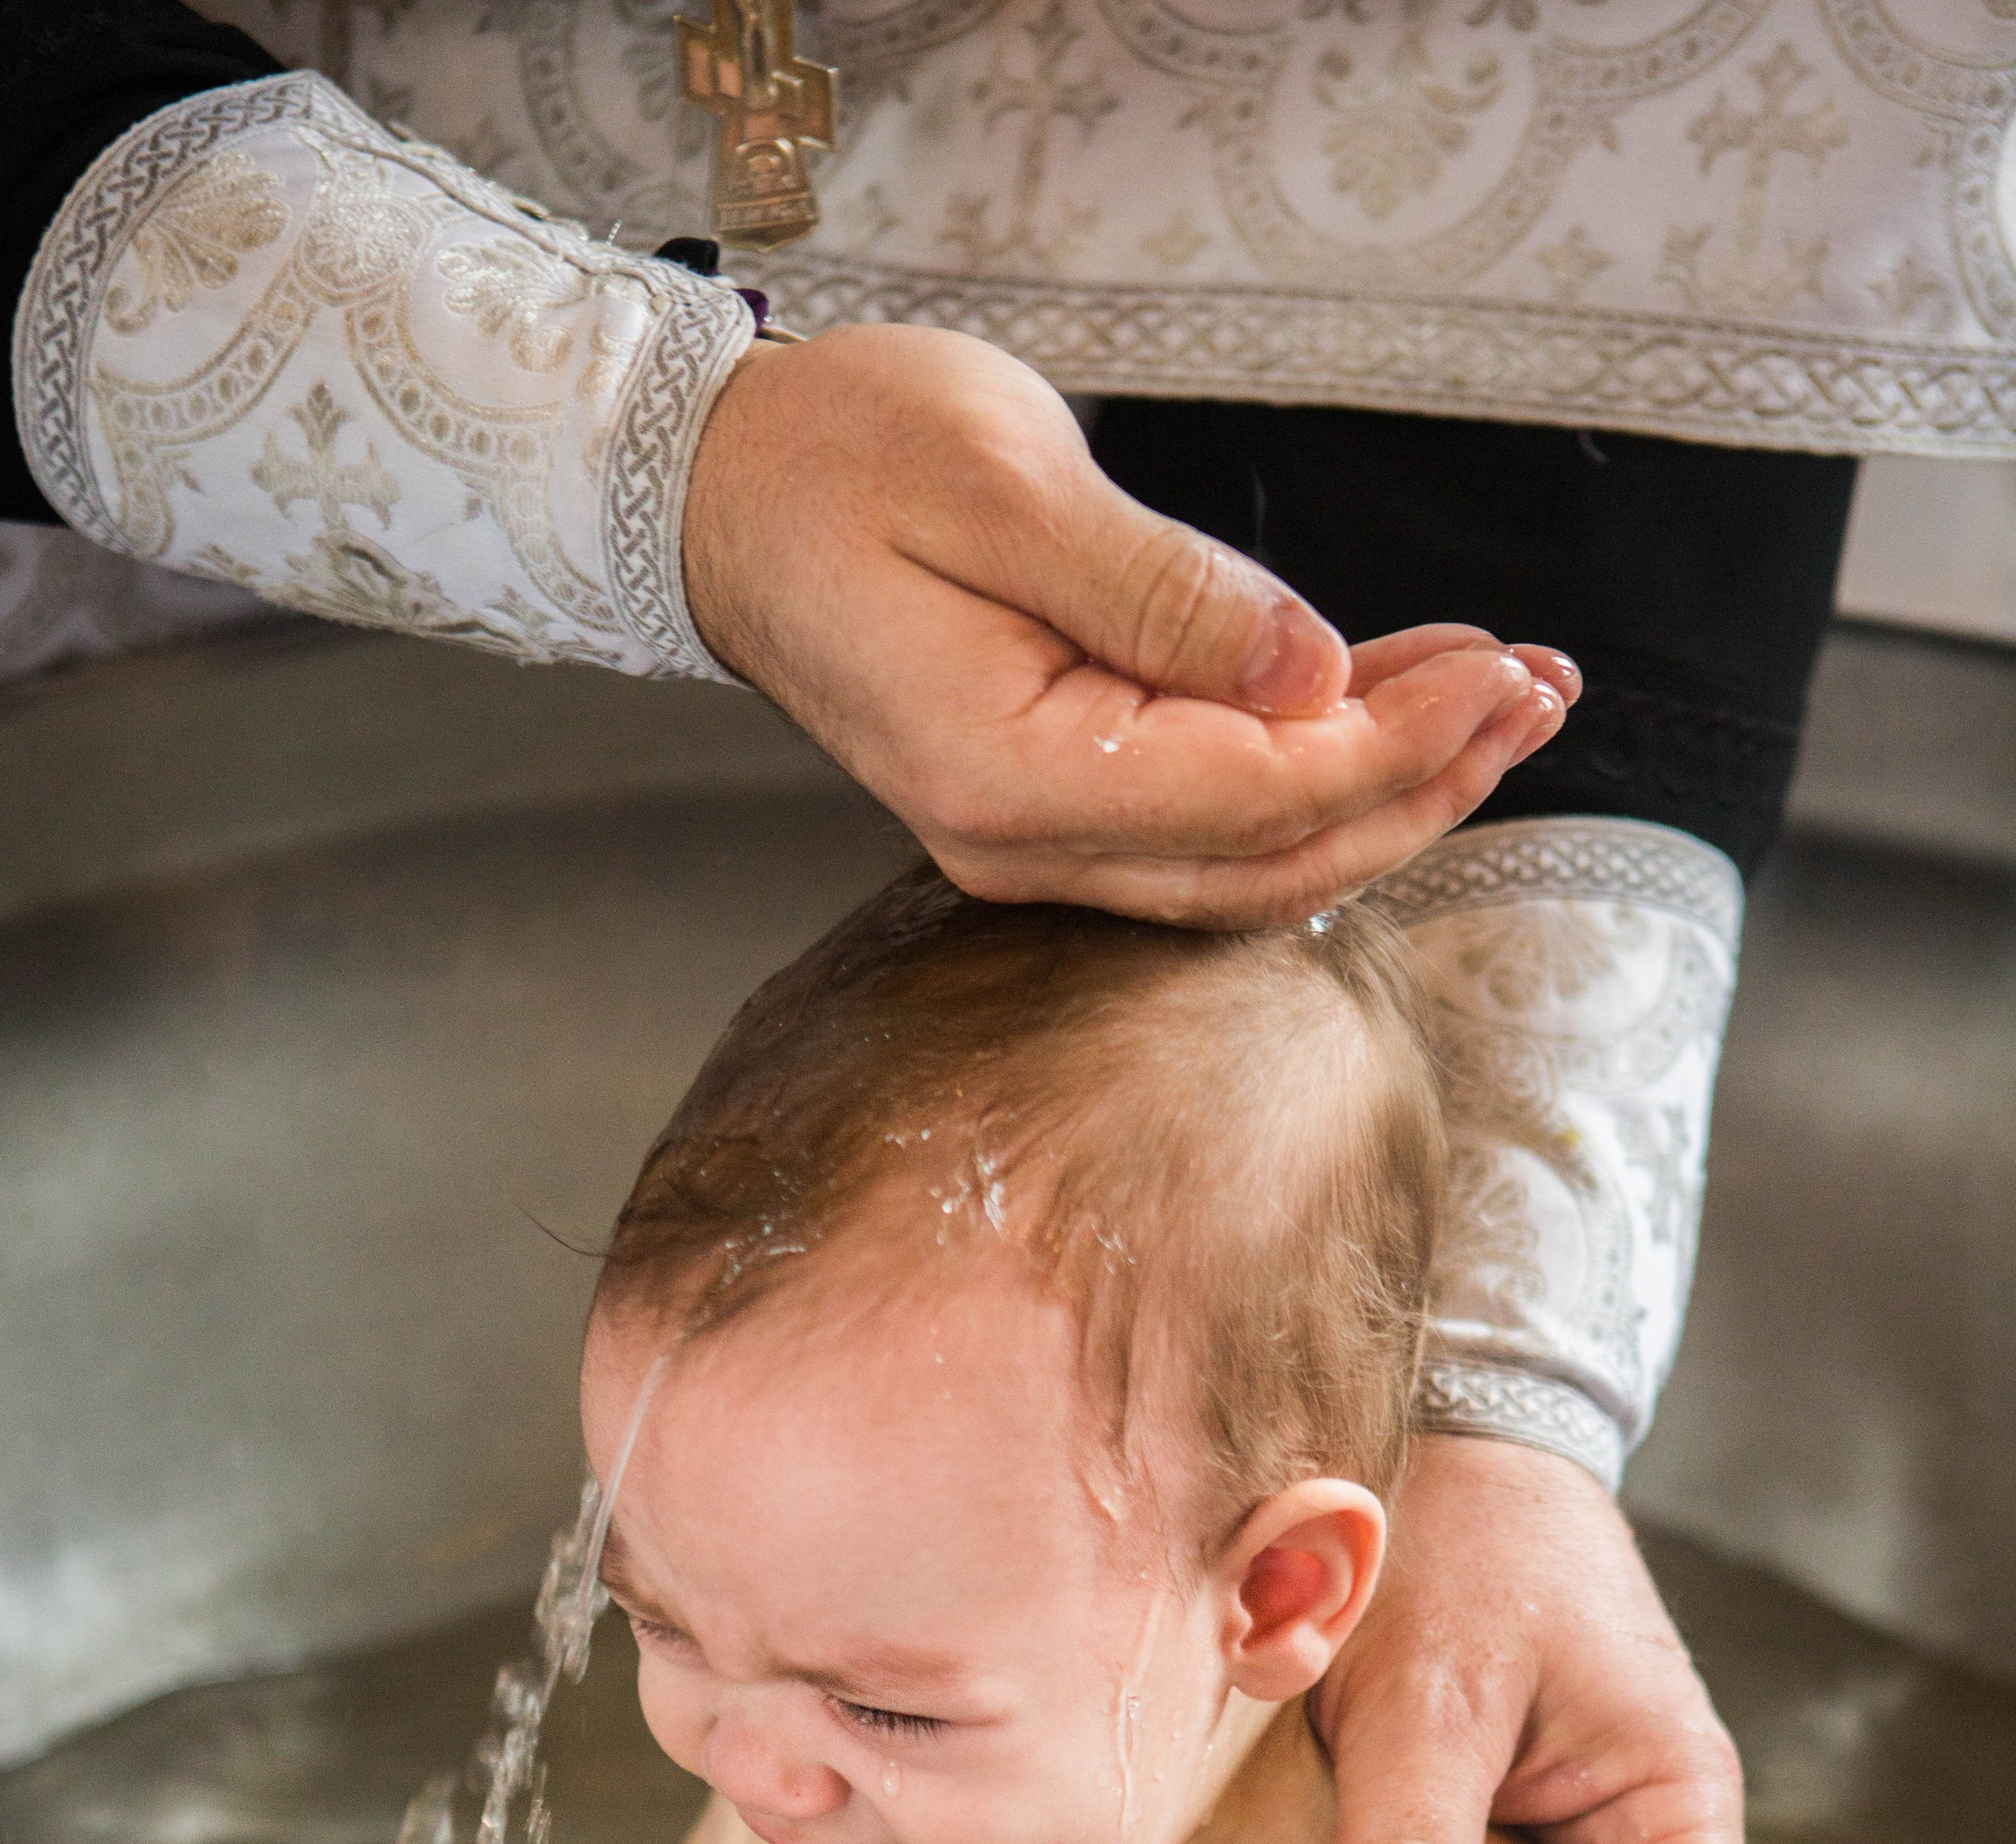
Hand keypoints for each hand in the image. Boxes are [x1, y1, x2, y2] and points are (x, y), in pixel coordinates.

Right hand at [683, 324, 1572, 923]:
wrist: (721, 497)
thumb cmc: (837, 461)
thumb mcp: (1003, 481)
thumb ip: (1163, 592)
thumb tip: (1310, 673)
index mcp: (1010, 774)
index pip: (1252, 797)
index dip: (1394, 746)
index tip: (1503, 672)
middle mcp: (1025, 843)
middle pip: (1274, 862)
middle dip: (1424, 785)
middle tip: (1541, 694)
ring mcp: (1037, 840)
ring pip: (1256, 859)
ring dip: (1387, 787)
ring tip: (1504, 696)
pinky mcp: (1056, 806)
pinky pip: (1212, 823)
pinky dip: (1314, 774)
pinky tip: (1392, 703)